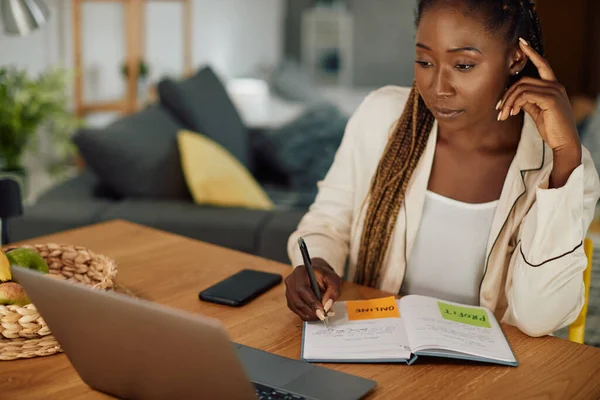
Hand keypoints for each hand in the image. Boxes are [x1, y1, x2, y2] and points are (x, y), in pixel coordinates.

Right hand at [285, 258, 341, 320]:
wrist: (317, 275)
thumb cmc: (325, 276)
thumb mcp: (334, 280)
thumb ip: (333, 291)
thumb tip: (326, 305)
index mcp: (300, 272)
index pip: (302, 289)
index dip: (311, 302)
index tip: (321, 311)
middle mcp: (291, 281)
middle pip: (297, 300)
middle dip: (311, 311)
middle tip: (323, 316)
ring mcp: (288, 291)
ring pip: (296, 307)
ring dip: (309, 314)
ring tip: (321, 315)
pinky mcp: (289, 299)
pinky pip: (296, 310)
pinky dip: (306, 315)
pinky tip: (315, 314)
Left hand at [497, 38, 580, 155]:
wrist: (564, 142)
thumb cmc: (552, 128)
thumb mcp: (537, 112)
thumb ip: (527, 101)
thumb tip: (515, 98)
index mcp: (553, 86)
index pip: (542, 65)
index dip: (532, 53)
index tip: (521, 43)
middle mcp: (555, 86)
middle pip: (523, 81)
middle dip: (507, 94)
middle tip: (499, 110)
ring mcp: (554, 91)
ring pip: (521, 88)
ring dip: (508, 101)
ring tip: (503, 115)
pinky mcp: (551, 99)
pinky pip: (525, 95)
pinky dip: (515, 103)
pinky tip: (513, 113)